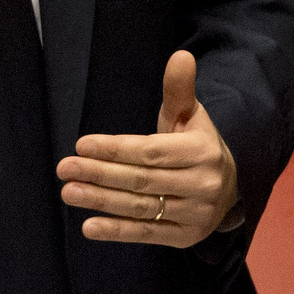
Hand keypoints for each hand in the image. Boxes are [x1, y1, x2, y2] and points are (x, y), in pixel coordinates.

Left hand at [58, 50, 237, 248]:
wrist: (229, 188)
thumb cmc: (196, 146)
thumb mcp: (190, 116)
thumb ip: (179, 89)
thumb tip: (180, 56)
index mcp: (203, 151)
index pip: (152, 151)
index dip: (116, 149)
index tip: (82, 145)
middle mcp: (203, 184)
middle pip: (142, 180)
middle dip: (100, 174)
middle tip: (64, 168)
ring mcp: (195, 214)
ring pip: (140, 208)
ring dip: (101, 201)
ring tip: (69, 192)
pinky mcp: (185, 237)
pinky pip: (146, 234)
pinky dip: (116, 231)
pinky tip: (89, 226)